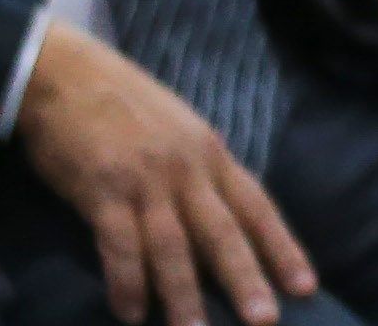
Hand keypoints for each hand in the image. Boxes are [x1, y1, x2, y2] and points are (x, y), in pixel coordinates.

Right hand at [13, 20, 310, 325]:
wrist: (72, 76)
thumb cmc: (126, 108)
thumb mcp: (181, 133)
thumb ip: (202, 173)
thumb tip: (223, 214)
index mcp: (212, 154)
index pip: (257, 207)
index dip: (282, 248)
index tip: (306, 286)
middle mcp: (188, 169)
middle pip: (224, 231)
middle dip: (246, 278)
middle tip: (265, 320)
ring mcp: (146, 179)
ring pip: (174, 245)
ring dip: (184, 294)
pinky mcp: (103, 189)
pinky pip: (120, 243)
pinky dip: (128, 281)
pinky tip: (132, 311)